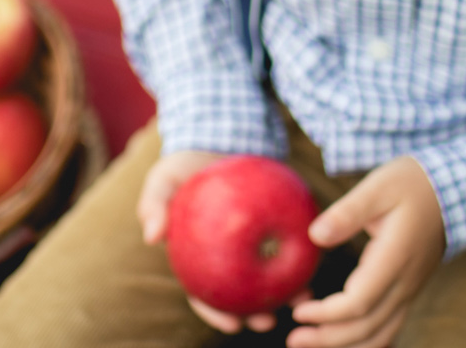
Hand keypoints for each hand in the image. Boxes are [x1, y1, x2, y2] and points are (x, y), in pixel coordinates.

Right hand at [137, 150, 289, 334]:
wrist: (215, 139)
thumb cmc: (184, 165)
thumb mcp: (163, 178)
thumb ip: (154, 204)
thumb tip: (151, 237)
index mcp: (196, 259)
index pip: (202, 295)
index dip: (216, 313)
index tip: (233, 325)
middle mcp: (224, 258)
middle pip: (239, 295)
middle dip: (255, 314)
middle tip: (269, 321)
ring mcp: (250, 243)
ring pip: (269, 275)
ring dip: (285, 292)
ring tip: (304, 298)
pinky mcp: (272, 225)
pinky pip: (287, 242)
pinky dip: (300, 253)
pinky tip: (314, 258)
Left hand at [287, 156, 445, 347]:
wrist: (449, 191)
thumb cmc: (410, 184)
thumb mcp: (377, 187)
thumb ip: (346, 212)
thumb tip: (315, 235)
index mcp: (395, 258)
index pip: (360, 303)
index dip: (327, 314)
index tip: (299, 313)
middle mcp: (405, 282)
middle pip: (367, 327)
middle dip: (328, 338)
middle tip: (293, 338)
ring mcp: (409, 289)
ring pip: (380, 334)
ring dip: (345, 345)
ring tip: (310, 342)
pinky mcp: (408, 290)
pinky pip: (388, 327)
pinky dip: (365, 340)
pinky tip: (341, 340)